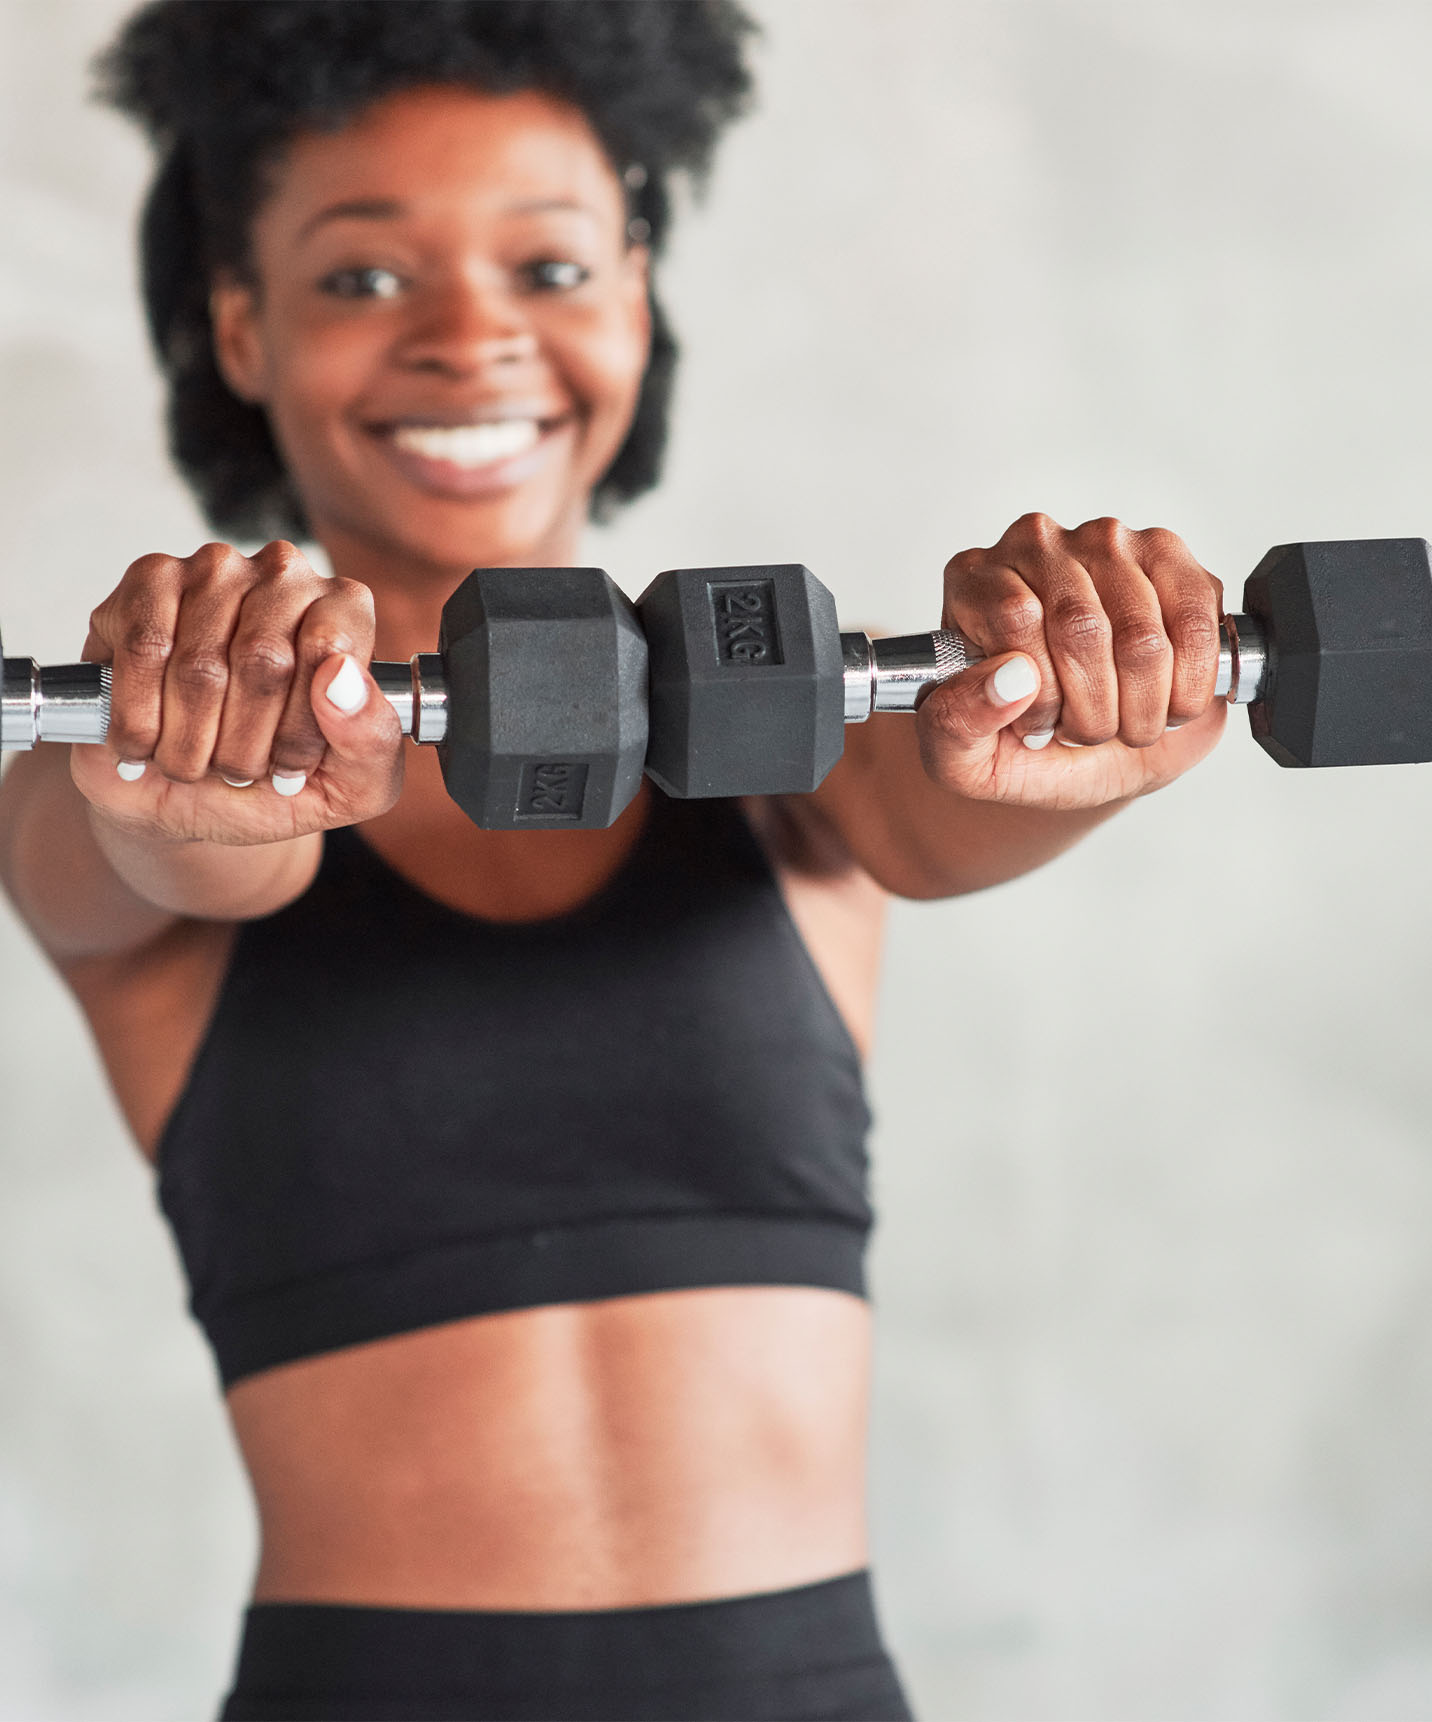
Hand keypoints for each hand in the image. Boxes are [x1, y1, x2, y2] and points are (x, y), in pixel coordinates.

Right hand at [71, 540, 402, 843]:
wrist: (188, 802)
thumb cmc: (272, 782)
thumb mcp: (349, 786)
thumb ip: (370, 740)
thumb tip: (343, 681)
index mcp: (345, 612)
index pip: (330, 650)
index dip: (301, 728)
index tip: (288, 769)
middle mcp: (285, 576)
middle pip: (263, 658)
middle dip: (244, 743)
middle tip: (236, 773)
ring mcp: (214, 570)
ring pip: (199, 663)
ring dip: (189, 741)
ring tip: (192, 762)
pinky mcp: (148, 581)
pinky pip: (144, 651)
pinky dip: (141, 718)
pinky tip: (148, 740)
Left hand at [916, 514, 1227, 808]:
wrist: (1085, 752)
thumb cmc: (1021, 743)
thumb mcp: (963, 757)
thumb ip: (954, 724)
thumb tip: (1007, 682)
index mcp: (975, 582)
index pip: (1016, 618)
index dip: (1040, 692)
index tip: (1041, 727)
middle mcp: (1038, 546)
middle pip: (1081, 625)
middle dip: (1093, 710)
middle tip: (1087, 734)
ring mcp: (1108, 544)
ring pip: (1142, 634)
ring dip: (1142, 706)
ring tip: (1125, 722)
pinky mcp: (1171, 559)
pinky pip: (1195, 622)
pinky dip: (1188, 686)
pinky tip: (1167, 701)